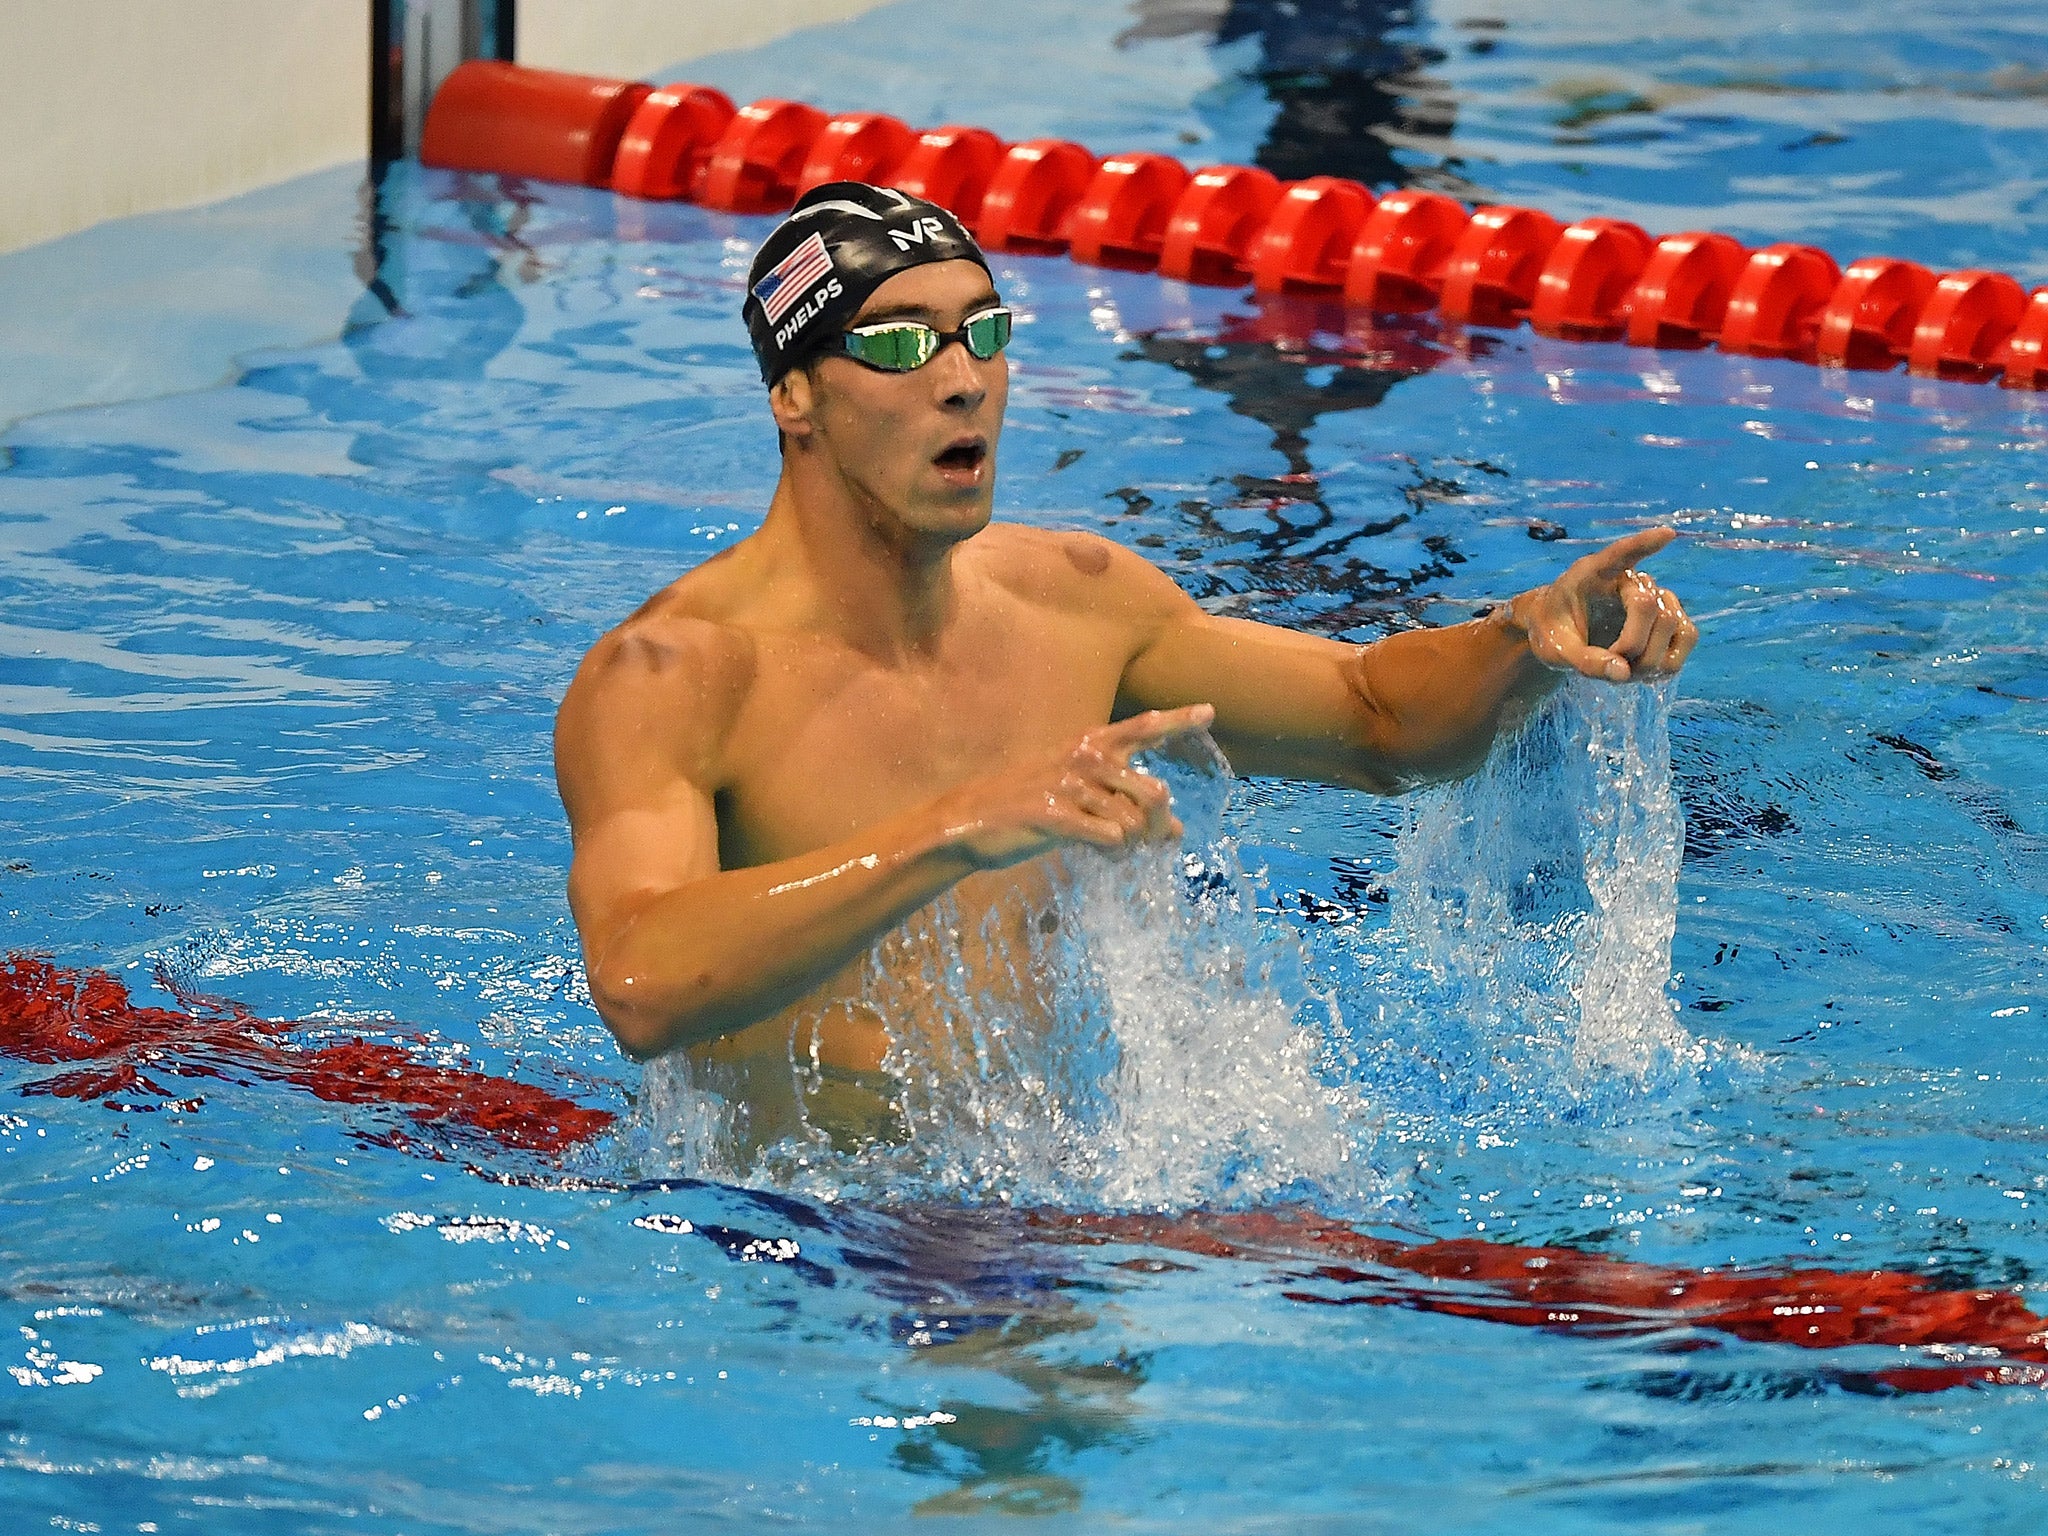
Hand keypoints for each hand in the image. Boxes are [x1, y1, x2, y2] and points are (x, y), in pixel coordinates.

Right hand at [934, 704, 1215, 869]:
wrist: (968, 822)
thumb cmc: (1028, 805)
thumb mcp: (1077, 795)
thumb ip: (1125, 804)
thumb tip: (1177, 832)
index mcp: (1089, 745)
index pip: (1143, 728)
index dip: (1178, 720)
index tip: (1210, 712)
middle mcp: (1084, 759)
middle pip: (1154, 792)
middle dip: (1160, 826)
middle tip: (1153, 843)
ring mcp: (1069, 786)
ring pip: (1134, 822)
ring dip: (1134, 845)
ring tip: (1117, 852)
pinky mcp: (1056, 816)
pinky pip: (1109, 839)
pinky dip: (1113, 854)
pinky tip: (1100, 856)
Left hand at [1510, 527, 1696, 682]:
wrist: (1560, 635)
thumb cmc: (1553, 633)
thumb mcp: (1555, 651)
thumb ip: (1584, 660)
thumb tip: (1624, 674)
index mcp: (1591, 573)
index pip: (1620, 553)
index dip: (1644, 544)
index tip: (1666, 534)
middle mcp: (1628, 580)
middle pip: (1649, 607)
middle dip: (1632, 645)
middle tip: (1609, 665)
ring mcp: (1653, 598)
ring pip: (1672, 623)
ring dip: (1651, 657)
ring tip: (1624, 671)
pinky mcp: (1668, 620)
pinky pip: (1687, 636)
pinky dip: (1669, 661)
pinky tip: (1646, 671)